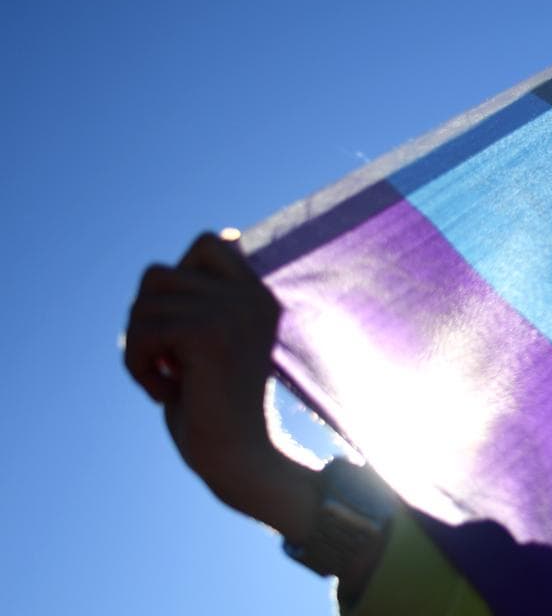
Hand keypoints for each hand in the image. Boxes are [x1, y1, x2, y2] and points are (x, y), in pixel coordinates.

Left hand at [124, 232, 317, 538]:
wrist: (240, 459)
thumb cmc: (217, 408)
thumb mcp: (212, 341)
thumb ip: (203, 300)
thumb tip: (190, 257)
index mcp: (260, 296)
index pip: (208, 243)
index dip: (177, 279)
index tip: (182, 332)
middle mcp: (253, 297)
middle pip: (159, 274)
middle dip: (145, 319)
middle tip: (166, 360)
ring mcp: (234, 313)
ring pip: (145, 302)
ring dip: (139, 346)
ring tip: (166, 378)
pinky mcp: (210, 335)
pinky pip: (145, 330)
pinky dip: (139, 364)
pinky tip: (166, 391)